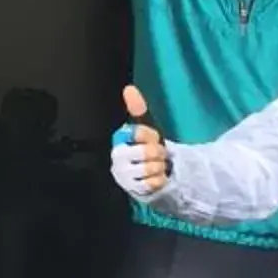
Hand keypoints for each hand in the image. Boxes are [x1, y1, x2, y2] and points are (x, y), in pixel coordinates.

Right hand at [110, 82, 169, 201]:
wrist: (150, 175)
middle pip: (147, 152)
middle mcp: (117, 156)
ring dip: (160, 167)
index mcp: (119, 139)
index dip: (152, 137)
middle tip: (157, 155)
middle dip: (158, 153)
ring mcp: (123, 174)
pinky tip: (156, 178)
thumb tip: (129, 88)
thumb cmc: (147, 149)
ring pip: (151, 167)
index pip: (139, 133)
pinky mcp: (131, 189)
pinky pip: (153, 181)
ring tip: (156, 167)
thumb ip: (138, 109)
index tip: (152, 139)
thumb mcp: (146, 129)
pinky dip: (159, 179)